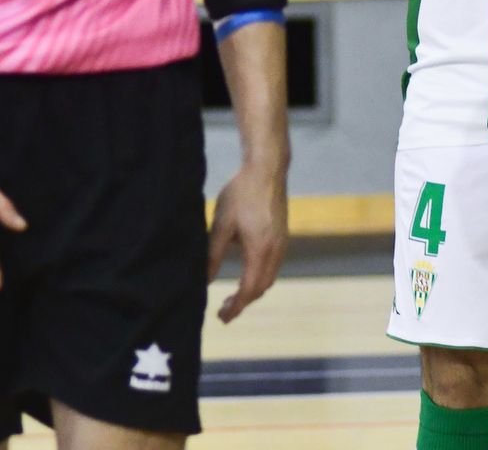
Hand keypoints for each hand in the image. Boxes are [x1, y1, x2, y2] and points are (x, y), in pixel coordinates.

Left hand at [208, 164, 288, 322]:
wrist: (267, 169)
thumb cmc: (241, 194)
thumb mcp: (221, 225)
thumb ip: (212, 255)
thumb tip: (204, 280)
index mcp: (260, 250)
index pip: (249, 290)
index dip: (236, 307)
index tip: (222, 318)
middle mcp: (275, 251)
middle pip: (262, 288)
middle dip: (244, 302)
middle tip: (223, 310)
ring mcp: (282, 243)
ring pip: (270, 277)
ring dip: (253, 290)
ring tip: (234, 296)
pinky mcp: (283, 235)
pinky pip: (274, 266)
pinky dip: (260, 277)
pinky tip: (247, 273)